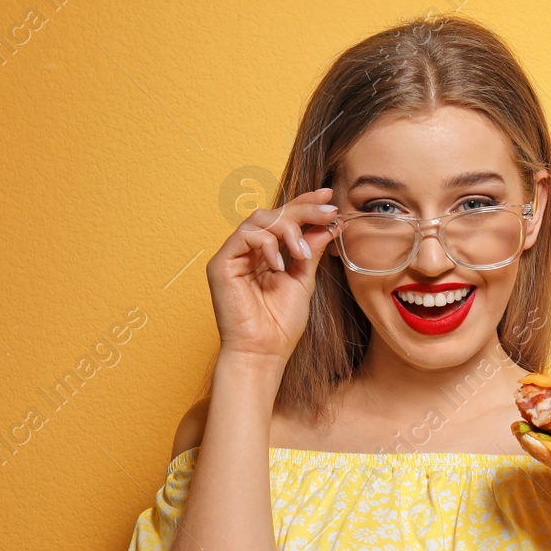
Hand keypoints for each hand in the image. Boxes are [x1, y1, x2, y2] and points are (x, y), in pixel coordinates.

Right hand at [205, 188, 338, 363]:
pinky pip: (245, 235)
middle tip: (328, 213)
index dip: (305, 204)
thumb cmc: (280, 324)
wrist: (264, 352)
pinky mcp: (221, 263)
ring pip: (259, 218)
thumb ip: (310, 251)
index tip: (329, 198)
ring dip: (288, 229)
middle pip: (273, 213)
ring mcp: (233, 255)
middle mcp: (248, 250)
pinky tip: (279, 266)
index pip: (284, 219)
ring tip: (302, 254)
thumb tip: (327, 225)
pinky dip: (267, 245)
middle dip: (303, 209)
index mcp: (266, 254)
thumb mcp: (303, 281)